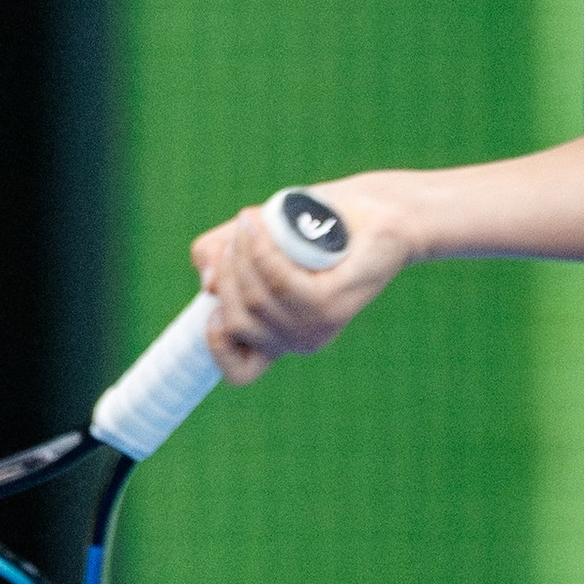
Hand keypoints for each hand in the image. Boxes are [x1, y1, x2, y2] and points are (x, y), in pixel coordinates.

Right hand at [191, 177, 417, 384]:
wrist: (376, 210)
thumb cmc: (314, 223)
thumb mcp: (253, 237)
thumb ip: (218, 255)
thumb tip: (207, 284)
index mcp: (281, 335)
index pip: (241, 373)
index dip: (214, 344)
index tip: (213, 302)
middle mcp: (300, 339)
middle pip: (236, 321)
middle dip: (225, 271)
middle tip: (241, 231)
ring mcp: (319, 325)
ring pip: (255, 301)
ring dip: (241, 254)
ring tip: (251, 221)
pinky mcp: (334, 304)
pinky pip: (281, 285)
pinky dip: (262, 251)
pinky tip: (260, 225)